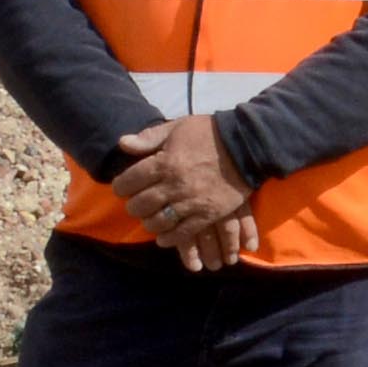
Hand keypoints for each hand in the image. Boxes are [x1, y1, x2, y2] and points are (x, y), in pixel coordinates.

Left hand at [111, 117, 256, 267]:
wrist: (246, 145)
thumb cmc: (209, 134)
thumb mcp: (177, 127)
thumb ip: (149, 137)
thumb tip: (122, 143)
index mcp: (164, 163)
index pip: (129, 181)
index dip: (121, 186)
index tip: (122, 188)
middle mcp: (174, 185)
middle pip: (141, 204)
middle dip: (133, 206)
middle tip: (134, 205)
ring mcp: (191, 202)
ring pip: (159, 222)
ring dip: (149, 223)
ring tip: (149, 219)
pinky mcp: (208, 215)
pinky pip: (183, 233)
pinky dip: (169, 238)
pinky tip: (163, 237)